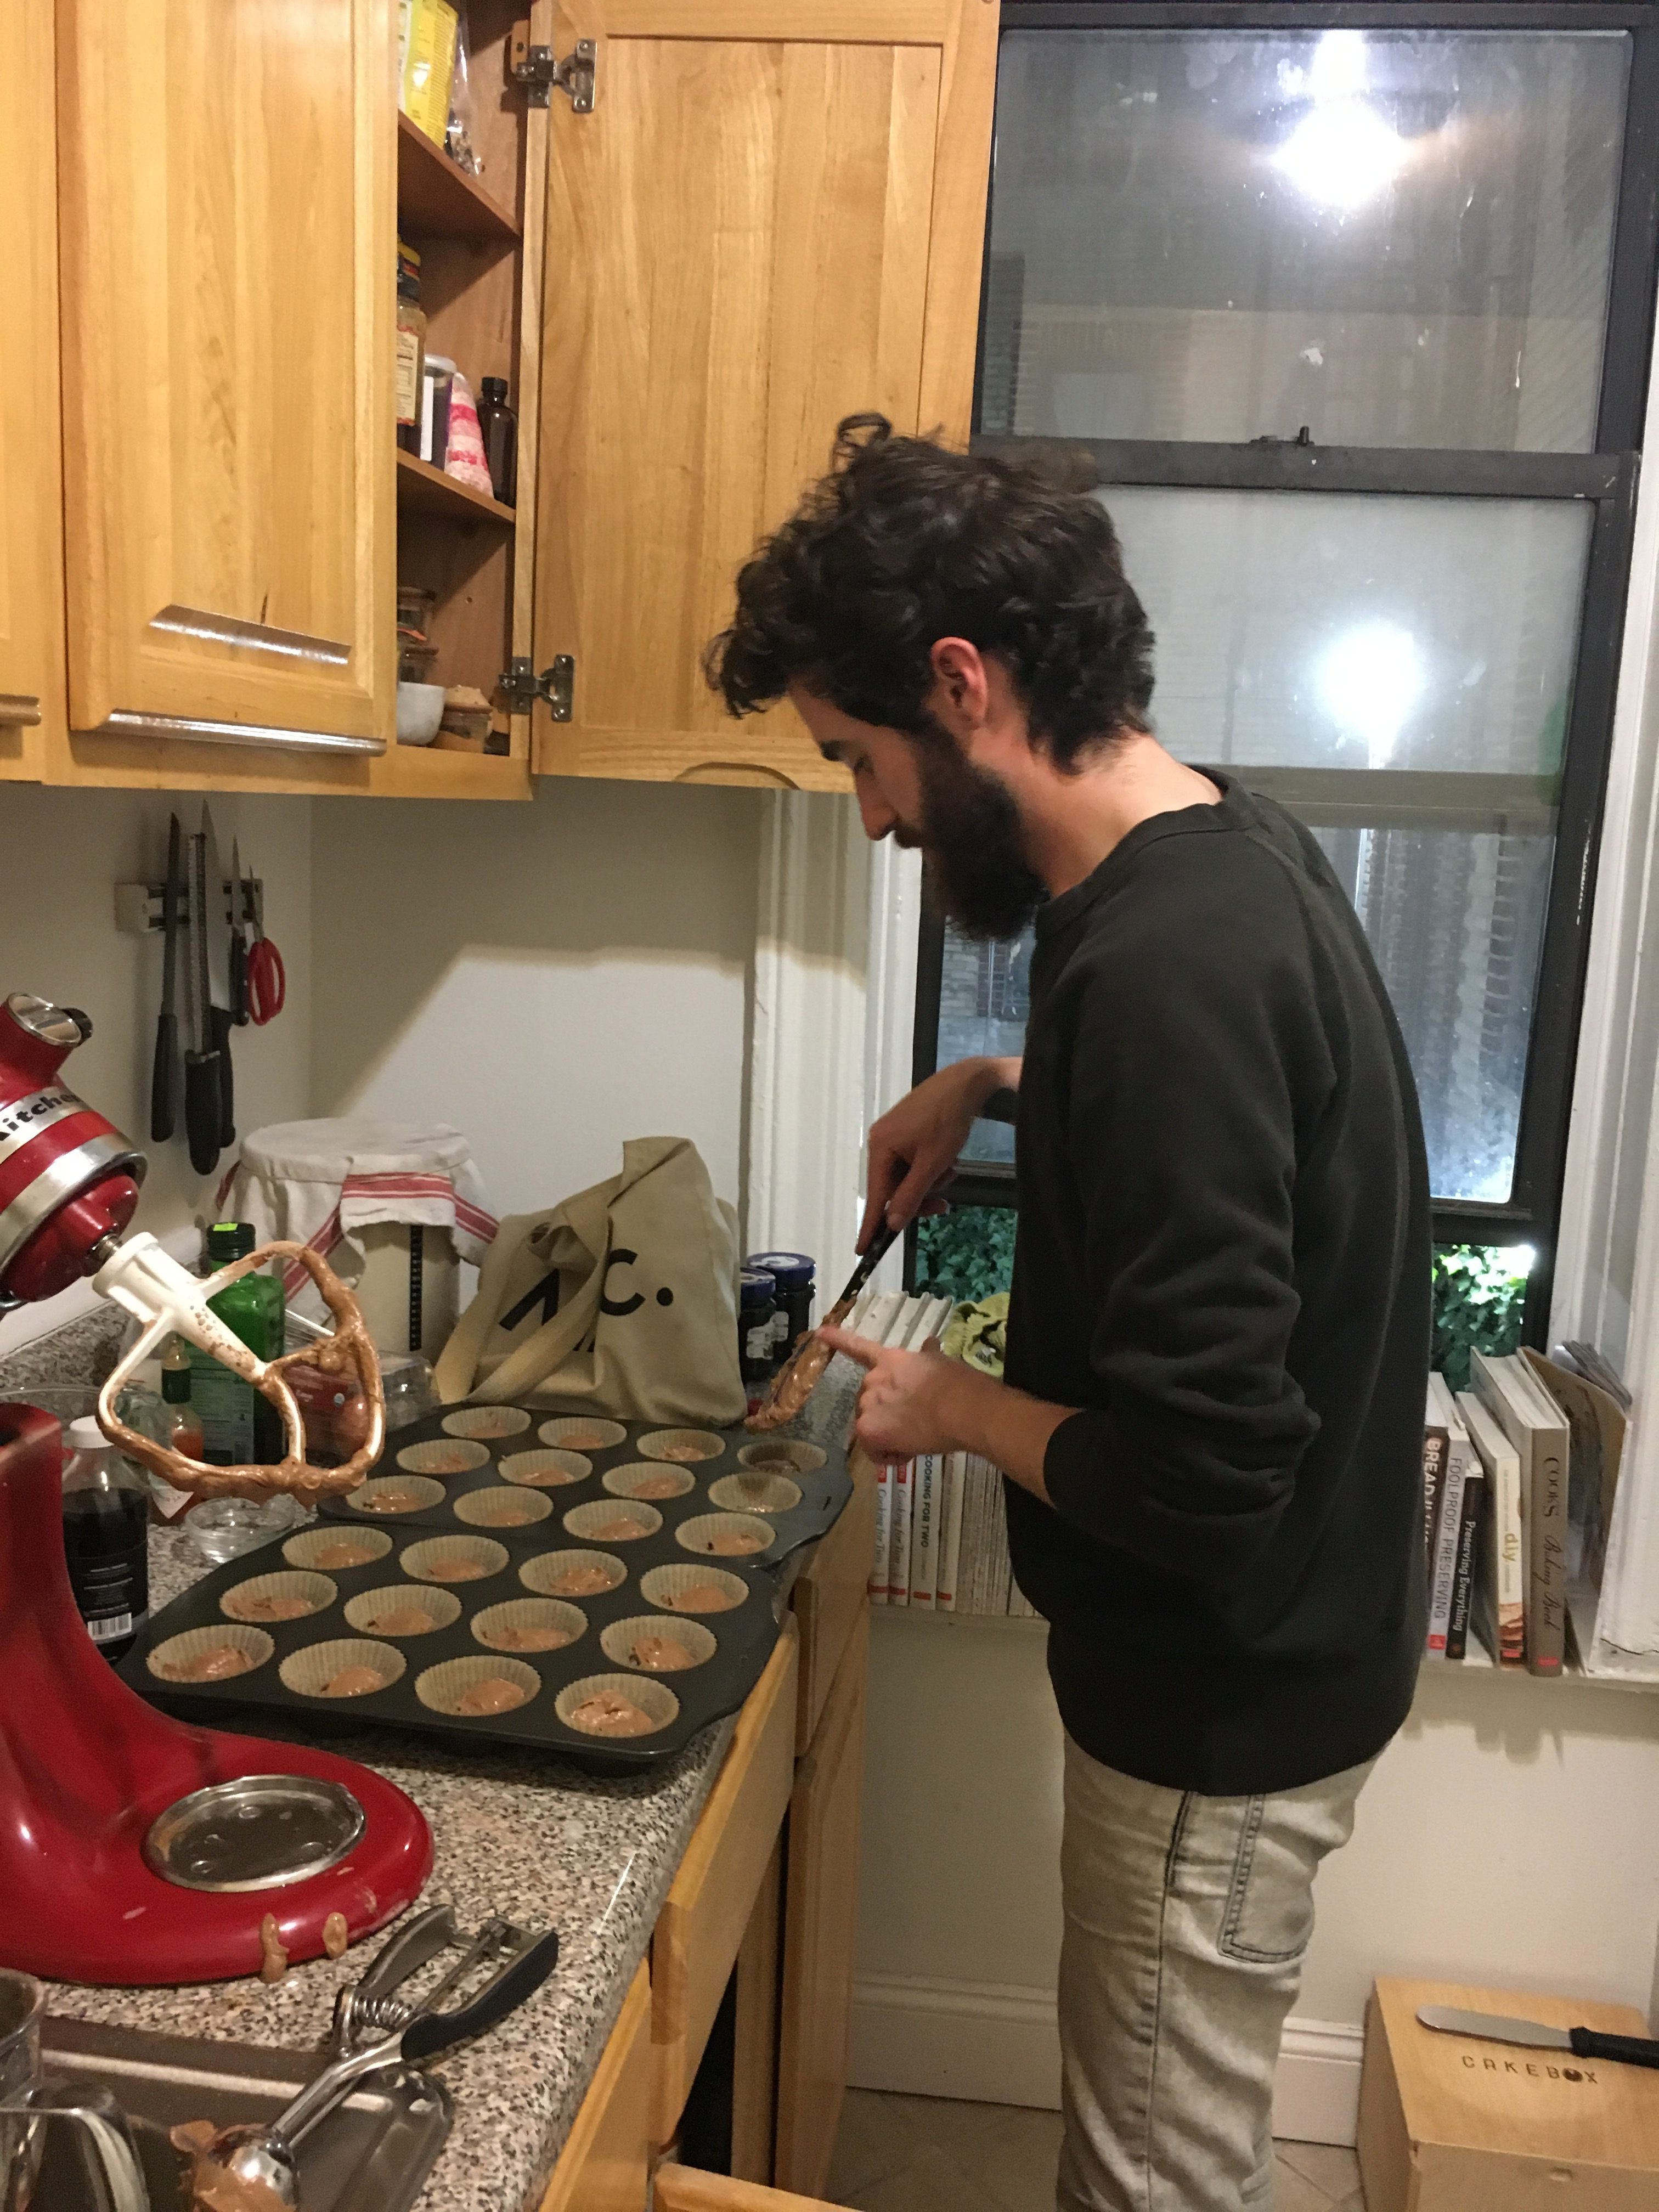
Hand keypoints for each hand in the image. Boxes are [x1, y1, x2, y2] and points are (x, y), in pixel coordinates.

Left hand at [819, 1326, 968, 1459]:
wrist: (960, 1408)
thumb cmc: (958, 1385)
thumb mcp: (941, 1363)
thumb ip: (928, 1357)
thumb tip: (930, 1344)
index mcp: (890, 1361)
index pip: (859, 1348)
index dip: (839, 1339)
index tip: (820, 1333)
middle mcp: (873, 1379)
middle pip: (870, 1401)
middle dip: (888, 1414)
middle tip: (916, 1422)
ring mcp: (868, 1404)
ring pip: (872, 1427)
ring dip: (890, 1436)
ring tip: (919, 1436)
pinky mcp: (868, 1430)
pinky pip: (875, 1451)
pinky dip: (891, 1456)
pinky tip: (911, 1451)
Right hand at [860, 1056, 1019, 1250]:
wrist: (966, 1082)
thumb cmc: (948, 1121)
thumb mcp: (932, 1164)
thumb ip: (911, 1195)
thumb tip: (891, 1224)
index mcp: (880, 1148)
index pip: (875, 1195)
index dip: (871, 1225)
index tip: (863, 1252)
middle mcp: (881, 1142)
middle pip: (894, 1188)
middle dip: (920, 1197)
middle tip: (943, 1207)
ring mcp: (894, 1136)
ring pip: (908, 1176)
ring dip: (931, 1181)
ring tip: (951, 1168)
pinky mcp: (908, 1131)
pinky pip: (914, 1162)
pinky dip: (931, 1167)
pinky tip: (948, 1157)